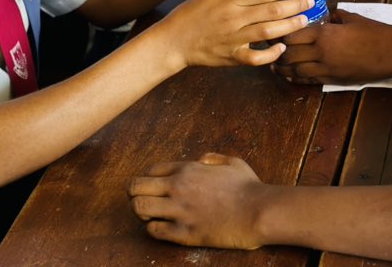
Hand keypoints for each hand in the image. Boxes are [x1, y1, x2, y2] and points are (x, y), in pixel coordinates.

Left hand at [129, 153, 265, 248]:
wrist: (257, 212)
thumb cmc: (248, 187)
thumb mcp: (232, 162)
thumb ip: (213, 158)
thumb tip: (201, 160)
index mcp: (187, 169)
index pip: (151, 170)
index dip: (147, 179)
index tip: (152, 188)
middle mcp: (178, 186)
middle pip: (136, 187)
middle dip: (134, 194)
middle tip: (143, 201)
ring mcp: (180, 210)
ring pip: (140, 208)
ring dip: (141, 212)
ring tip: (151, 216)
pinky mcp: (185, 232)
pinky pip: (154, 230)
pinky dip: (153, 229)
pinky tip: (163, 228)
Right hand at [164, 0, 313, 68]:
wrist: (173, 40)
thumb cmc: (193, 13)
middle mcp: (234, 18)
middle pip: (272, 10)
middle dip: (295, 5)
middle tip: (310, 0)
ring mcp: (234, 39)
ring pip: (269, 32)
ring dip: (290, 25)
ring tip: (304, 19)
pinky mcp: (232, 57)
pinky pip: (257, 58)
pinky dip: (272, 54)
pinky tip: (282, 47)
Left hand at [273, 9, 391, 84]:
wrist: (391, 52)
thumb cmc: (373, 31)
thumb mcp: (350, 17)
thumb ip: (334, 16)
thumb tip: (325, 14)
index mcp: (324, 33)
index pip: (292, 34)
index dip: (280, 33)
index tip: (273, 31)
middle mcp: (321, 52)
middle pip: (288, 54)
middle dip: (276, 52)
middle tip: (269, 49)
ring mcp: (327, 68)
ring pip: (295, 70)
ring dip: (282, 68)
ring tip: (274, 65)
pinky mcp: (333, 80)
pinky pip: (309, 80)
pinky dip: (296, 78)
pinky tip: (290, 76)